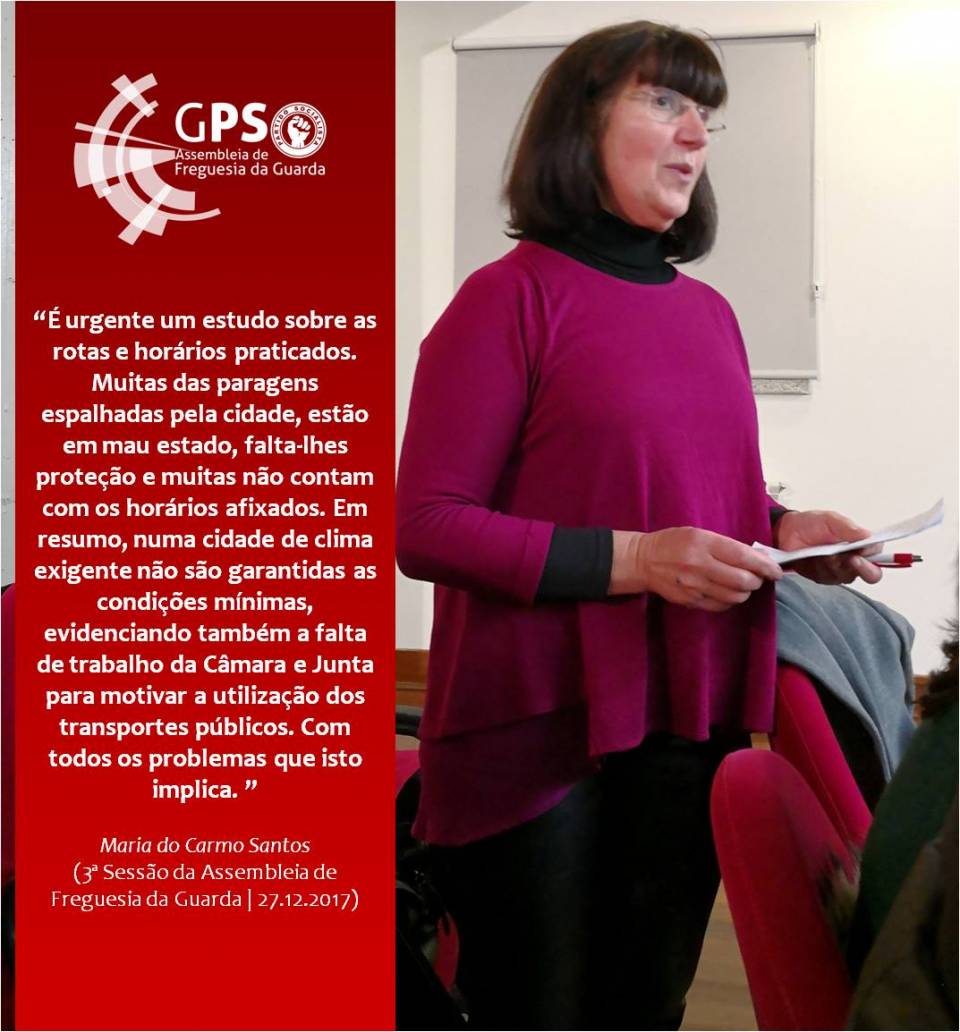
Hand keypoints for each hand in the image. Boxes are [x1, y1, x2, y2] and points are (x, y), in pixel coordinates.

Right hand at [611, 527, 782, 610]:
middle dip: (757, 581)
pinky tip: (728, 592)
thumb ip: (726, 546)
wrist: (644, 560)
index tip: (777, 570)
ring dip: (746, 592)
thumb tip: (758, 559)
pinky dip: (731, 600)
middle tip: (759, 577)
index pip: (743, 557)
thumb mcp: (699, 534)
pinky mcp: (690, 601)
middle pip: (742, 581)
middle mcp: (699, 566)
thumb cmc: (674, 542)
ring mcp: (694, 586)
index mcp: (703, 543)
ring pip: (735, 596)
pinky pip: (721, 605)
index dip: (765, 566)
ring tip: (744, 584)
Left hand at [773, 510, 882, 584]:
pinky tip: (812, 559)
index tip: (862, 550)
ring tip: (822, 552)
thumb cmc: (811, 524)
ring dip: (834, 564)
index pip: (878, 554)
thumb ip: (848, 528)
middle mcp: (854, 559)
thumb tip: (867, 535)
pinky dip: (819, 568)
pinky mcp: (823, 577)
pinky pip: (827, 579)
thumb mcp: (830, 520)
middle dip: (861, 568)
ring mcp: (839, 570)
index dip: (873, 555)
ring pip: (846, 576)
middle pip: (871, 574)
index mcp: (861, 544)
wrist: (786, 532)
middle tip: (849, 558)